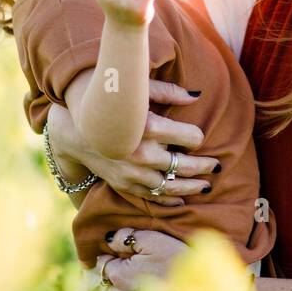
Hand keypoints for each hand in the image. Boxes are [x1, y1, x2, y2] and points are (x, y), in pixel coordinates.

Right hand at [46, 89, 217, 206]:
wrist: (75, 129)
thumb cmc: (111, 105)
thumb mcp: (138, 90)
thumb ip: (169, 91)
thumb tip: (197, 95)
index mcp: (149, 126)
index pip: (191, 137)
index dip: (197, 135)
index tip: (197, 135)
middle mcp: (143, 152)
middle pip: (186, 165)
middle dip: (205, 165)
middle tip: (216, 165)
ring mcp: (133, 172)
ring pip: (172, 186)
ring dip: (192, 186)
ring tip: (206, 185)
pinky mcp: (124, 184)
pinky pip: (152, 197)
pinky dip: (169, 200)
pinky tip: (182, 199)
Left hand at [98, 231, 188, 290]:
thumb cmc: (180, 263)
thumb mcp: (154, 240)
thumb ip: (127, 237)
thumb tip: (108, 239)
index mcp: (119, 275)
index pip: (104, 265)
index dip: (116, 260)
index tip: (128, 259)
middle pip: (109, 289)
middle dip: (118, 283)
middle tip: (139, 278)